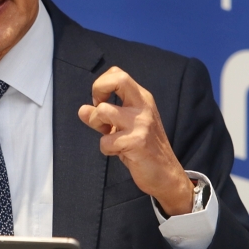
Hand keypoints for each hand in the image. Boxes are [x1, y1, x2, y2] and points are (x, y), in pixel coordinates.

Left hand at [77, 67, 194, 215]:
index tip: (99, 102)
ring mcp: (142, 123)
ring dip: (97, 125)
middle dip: (98, 89)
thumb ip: (102, 118)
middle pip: (119, 79)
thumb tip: (82, 110)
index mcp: (141, 99)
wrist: (166, 175)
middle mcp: (144, 106)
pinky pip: (106, 141)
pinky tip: (118, 152)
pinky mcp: (137, 142)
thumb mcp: (123, 128)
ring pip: (104, 111)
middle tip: (99, 109)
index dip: (102, 84)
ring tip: (109, 136)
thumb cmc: (144, 149)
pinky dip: (106, 148)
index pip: (118, 73)